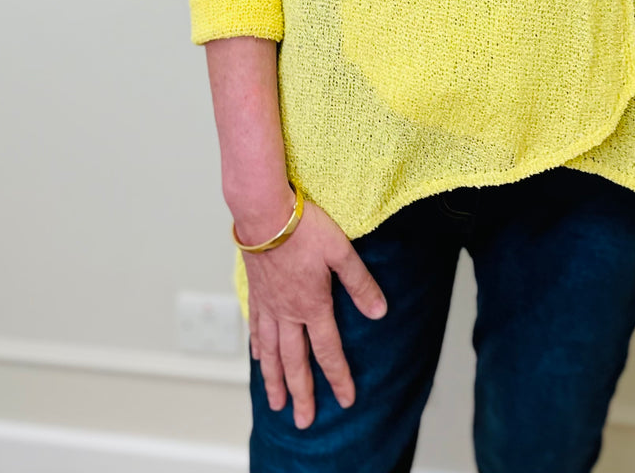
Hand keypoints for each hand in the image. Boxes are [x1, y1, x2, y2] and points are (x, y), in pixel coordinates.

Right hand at [242, 192, 388, 427]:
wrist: (264, 213)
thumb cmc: (303, 227)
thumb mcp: (341, 251)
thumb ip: (359, 283)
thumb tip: (379, 311)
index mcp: (312, 305)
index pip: (328, 351)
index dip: (338, 377)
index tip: (345, 400)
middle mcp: (288, 312)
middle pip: (295, 362)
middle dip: (302, 393)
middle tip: (303, 421)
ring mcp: (268, 305)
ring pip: (270, 352)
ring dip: (274, 380)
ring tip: (276, 403)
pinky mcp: (256, 293)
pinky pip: (255, 328)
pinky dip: (257, 348)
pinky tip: (257, 357)